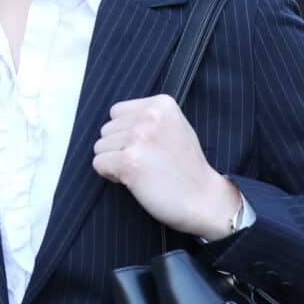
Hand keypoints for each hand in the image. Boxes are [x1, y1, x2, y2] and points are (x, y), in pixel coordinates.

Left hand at [93, 94, 243, 238]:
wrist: (205, 199)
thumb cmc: (188, 169)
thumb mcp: (175, 127)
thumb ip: (148, 119)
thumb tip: (116, 122)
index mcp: (161, 103)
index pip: (116, 112)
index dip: (125, 132)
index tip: (145, 148)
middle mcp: (149, 116)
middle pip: (106, 130)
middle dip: (119, 148)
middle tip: (146, 163)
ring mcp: (139, 138)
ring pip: (100, 147)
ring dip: (114, 162)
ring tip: (142, 171)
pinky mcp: (129, 161)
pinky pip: (98, 164)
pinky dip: (110, 175)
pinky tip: (134, 180)